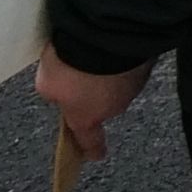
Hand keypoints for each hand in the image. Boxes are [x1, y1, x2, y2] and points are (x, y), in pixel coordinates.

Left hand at [28, 44, 144, 170]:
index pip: (88, 141)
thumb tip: (61, 93)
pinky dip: (119, 60)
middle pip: (102, 106)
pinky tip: (107, 47)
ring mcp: (133, 86)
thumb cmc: (72, 66)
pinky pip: (129, 65)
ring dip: (105, 74)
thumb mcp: (46, 84)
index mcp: (86, 118)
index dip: (90, 149)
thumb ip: (52, 94)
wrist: (103, 36)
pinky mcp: (145, 64)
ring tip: (91, 56)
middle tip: (78, 76)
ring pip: (116, 83)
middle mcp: (114, 107)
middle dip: (92, 94)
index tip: (94, 156)